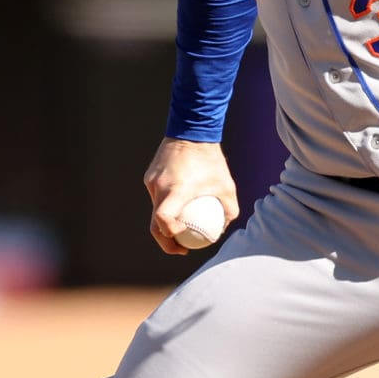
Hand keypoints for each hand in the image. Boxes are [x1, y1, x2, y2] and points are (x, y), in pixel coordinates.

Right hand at [144, 137, 238, 256]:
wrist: (192, 130)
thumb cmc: (212, 160)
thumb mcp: (227, 186)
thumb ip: (229, 210)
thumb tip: (222, 230)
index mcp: (175, 191)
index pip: (162, 221)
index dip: (168, 237)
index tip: (182, 241)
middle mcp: (159, 187)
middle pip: (154, 223)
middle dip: (165, 240)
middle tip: (180, 247)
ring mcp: (151, 181)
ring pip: (155, 208)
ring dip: (166, 221)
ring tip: (181, 229)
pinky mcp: (149, 176)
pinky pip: (157, 196)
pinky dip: (166, 204)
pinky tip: (180, 206)